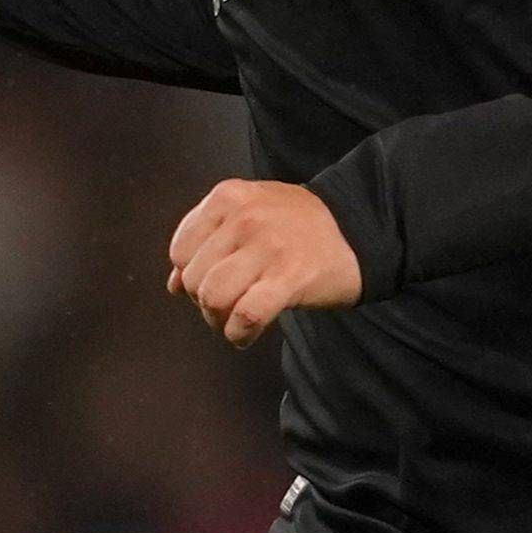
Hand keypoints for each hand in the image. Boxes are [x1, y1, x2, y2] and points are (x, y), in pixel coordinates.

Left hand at [166, 179, 361, 345]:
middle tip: (229, 305)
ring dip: (218, 320)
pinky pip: (246, 315)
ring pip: (213, 297)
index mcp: (228, 197)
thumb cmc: (299, 226)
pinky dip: (238, 334)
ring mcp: (267, 247)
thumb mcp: (248, 215)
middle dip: (205, 302)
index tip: (214, 282)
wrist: (360, 229)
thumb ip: (207, 242)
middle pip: (194, 279)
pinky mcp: (289, 278)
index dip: (191, 276)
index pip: (180, 250)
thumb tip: (171, 285)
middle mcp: (244, 218)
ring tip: (235, 321)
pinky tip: (245, 335)